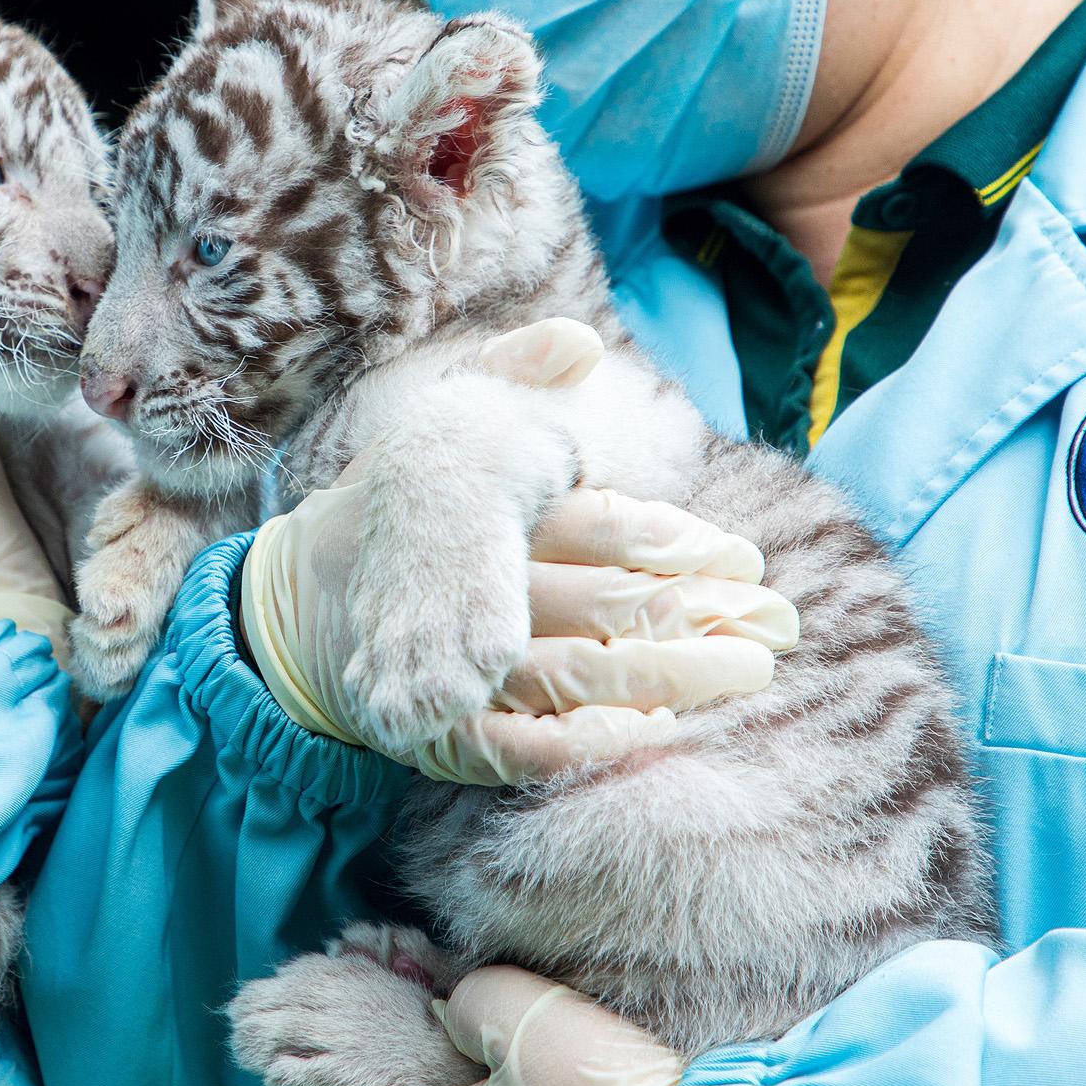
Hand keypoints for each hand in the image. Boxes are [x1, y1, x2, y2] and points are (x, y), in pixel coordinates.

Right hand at [240, 318, 797, 782]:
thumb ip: (512, 375)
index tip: (746, 557)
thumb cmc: (398, 515)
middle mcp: (485, 592)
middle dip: (706, 616)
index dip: (682, 543)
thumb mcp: (442, 427)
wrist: (305, 608)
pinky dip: (590, 742)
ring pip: (586, 675)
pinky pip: (527, 745)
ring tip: (751, 673)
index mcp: (492, 517)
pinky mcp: (447, 732)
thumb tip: (581, 340)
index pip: (604, 526)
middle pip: (612, 605)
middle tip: (781, 624)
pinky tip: (651, 731)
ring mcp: (464, 669)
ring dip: (676, 678)